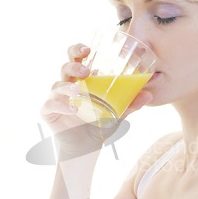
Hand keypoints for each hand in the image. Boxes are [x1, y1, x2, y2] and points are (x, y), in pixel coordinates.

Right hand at [40, 43, 152, 159]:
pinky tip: (72, 109)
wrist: (86, 149)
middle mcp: (67, 86)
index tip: (88, 49)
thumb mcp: (117, 114)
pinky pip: (50, 105)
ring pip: (57, 85)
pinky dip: (60, 105)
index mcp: (81, 80)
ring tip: (78, 91)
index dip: (77, 50)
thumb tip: (149, 94)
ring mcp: (56, 98)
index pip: (75, 58)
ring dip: (67, 86)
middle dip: (73, 65)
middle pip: (65, 67)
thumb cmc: (99, 126)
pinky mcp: (48, 112)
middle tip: (85, 71)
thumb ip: (130, 104)